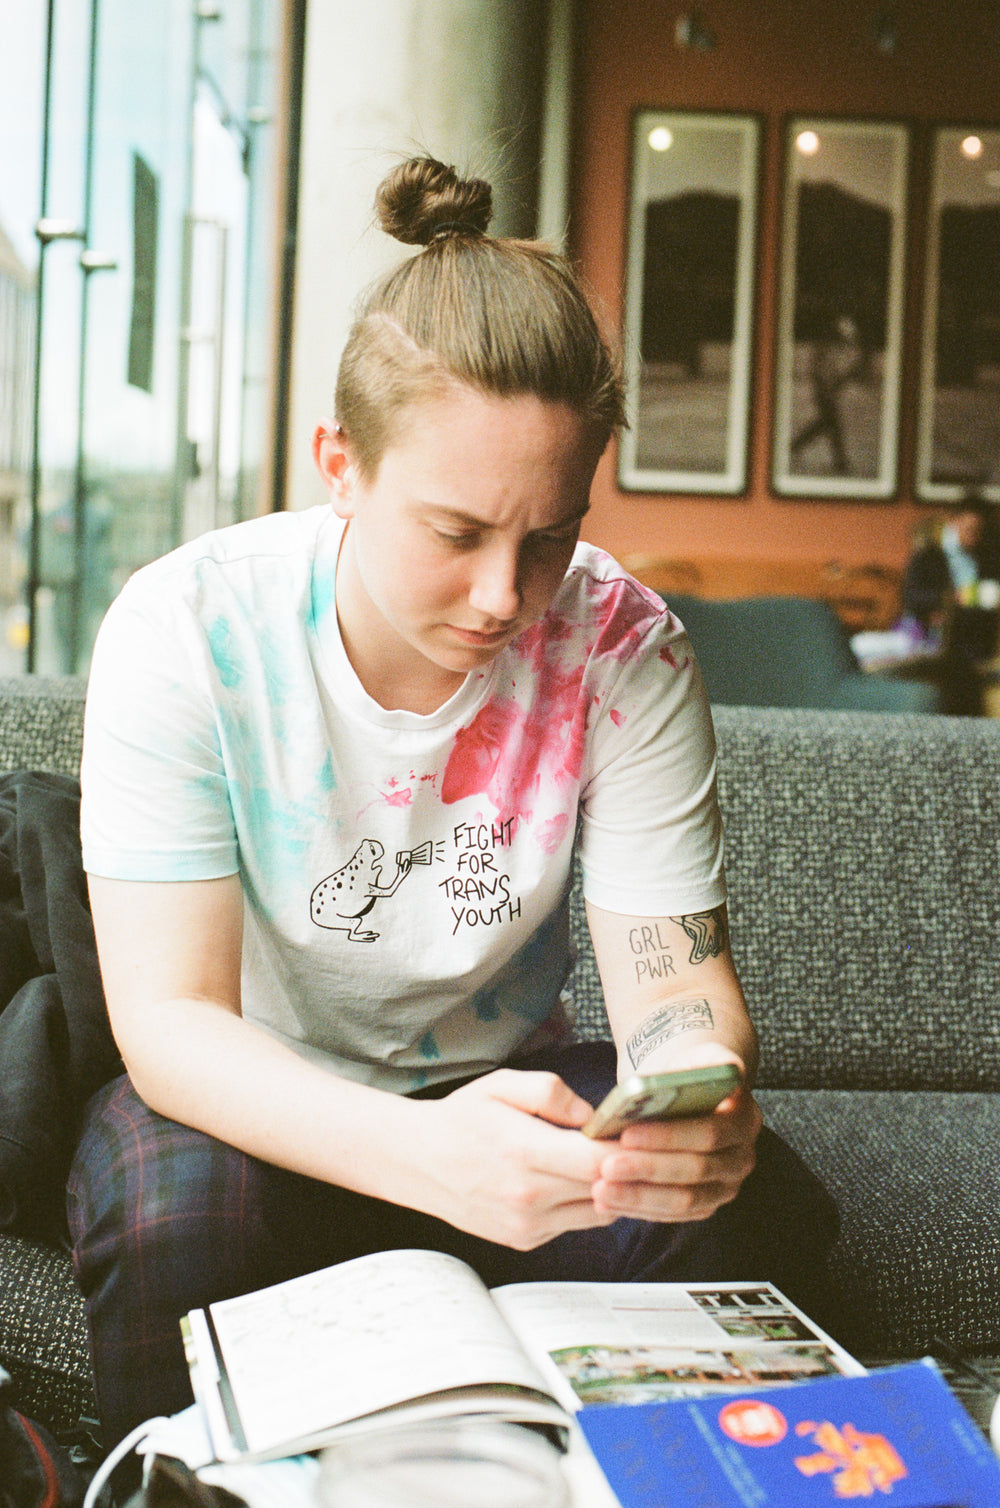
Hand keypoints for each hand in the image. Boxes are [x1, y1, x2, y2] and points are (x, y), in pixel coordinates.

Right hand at [416, 1069, 615, 1249]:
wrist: (417, 1161)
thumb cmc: (462, 1117)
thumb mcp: (502, 1084)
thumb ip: (552, 1092)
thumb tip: (593, 1117)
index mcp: (524, 1151)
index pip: (598, 1161)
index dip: (626, 1148)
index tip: (633, 1131)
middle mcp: (528, 1196)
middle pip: (606, 1189)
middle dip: (624, 1167)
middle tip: (630, 1144)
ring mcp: (527, 1224)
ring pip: (598, 1212)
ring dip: (609, 1188)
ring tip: (601, 1160)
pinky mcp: (524, 1240)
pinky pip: (575, 1224)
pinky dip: (584, 1203)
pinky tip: (572, 1179)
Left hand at [589, 1073, 761, 1224]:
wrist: (694, 1096)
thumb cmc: (688, 1075)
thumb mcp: (695, 1059)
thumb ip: (698, 1064)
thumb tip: (677, 1080)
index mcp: (744, 1117)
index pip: (709, 1133)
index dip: (668, 1137)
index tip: (626, 1134)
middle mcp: (742, 1156)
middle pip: (695, 1170)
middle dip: (647, 1169)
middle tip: (606, 1166)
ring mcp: (726, 1185)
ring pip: (684, 1200)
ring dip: (639, 1196)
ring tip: (600, 1190)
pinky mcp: (706, 1204)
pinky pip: (673, 1214)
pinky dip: (639, 1208)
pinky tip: (606, 1202)